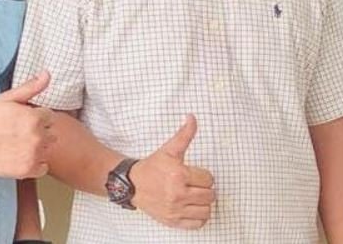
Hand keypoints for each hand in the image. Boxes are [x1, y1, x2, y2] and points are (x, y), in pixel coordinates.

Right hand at [0, 71, 55, 177]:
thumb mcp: (8, 98)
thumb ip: (31, 87)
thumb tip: (47, 74)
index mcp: (35, 118)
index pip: (50, 117)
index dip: (37, 118)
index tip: (23, 121)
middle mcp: (38, 137)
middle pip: (51, 134)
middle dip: (39, 132)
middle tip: (20, 133)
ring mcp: (33, 155)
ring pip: (48, 150)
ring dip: (39, 147)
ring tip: (20, 144)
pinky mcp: (28, 170)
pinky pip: (44, 167)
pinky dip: (36, 163)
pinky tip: (22, 156)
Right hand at [129, 114, 215, 229]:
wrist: (133, 184)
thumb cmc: (153, 167)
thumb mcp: (169, 149)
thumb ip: (184, 134)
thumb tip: (192, 117)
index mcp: (178, 175)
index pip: (208, 178)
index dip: (204, 175)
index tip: (194, 174)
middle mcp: (177, 194)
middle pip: (209, 195)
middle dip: (205, 188)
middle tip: (195, 185)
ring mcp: (175, 210)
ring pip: (206, 210)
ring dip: (204, 203)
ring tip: (195, 196)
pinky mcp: (172, 221)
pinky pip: (197, 224)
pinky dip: (199, 217)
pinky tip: (192, 208)